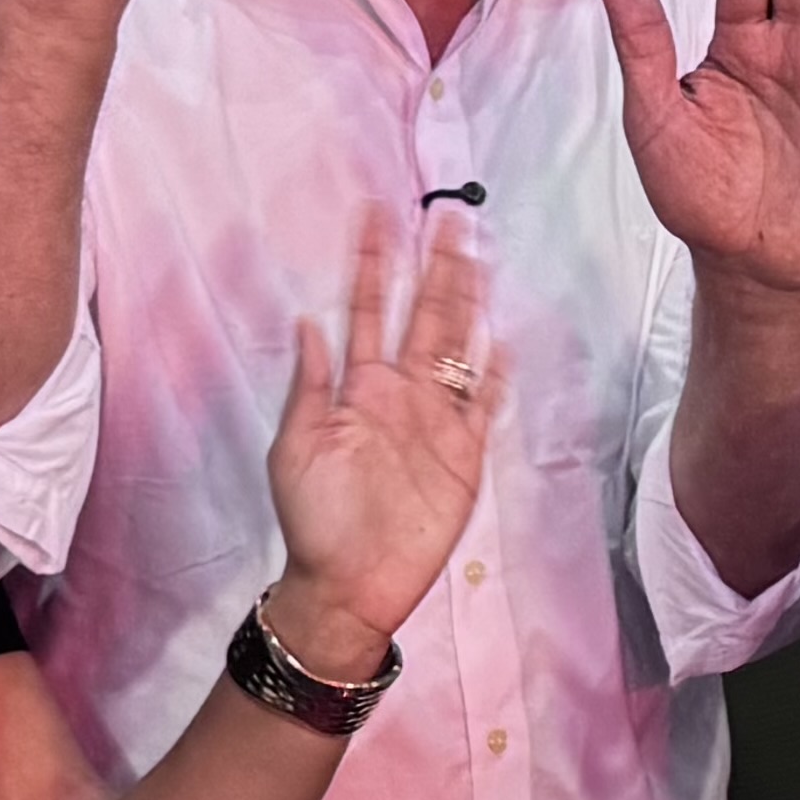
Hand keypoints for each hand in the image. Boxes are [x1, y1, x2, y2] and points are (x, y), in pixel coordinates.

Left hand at [263, 213, 503, 678]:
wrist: (351, 584)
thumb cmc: (314, 521)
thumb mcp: (296, 448)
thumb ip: (311, 385)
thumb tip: (308, 321)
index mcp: (358, 387)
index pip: (367, 308)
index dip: (372, 262)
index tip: (376, 215)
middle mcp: (401, 392)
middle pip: (424, 314)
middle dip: (435, 266)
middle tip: (449, 218)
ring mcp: (436, 419)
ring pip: (459, 344)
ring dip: (468, 301)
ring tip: (479, 257)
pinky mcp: (465, 453)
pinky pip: (485, 402)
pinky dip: (496, 371)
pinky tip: (504, 337)